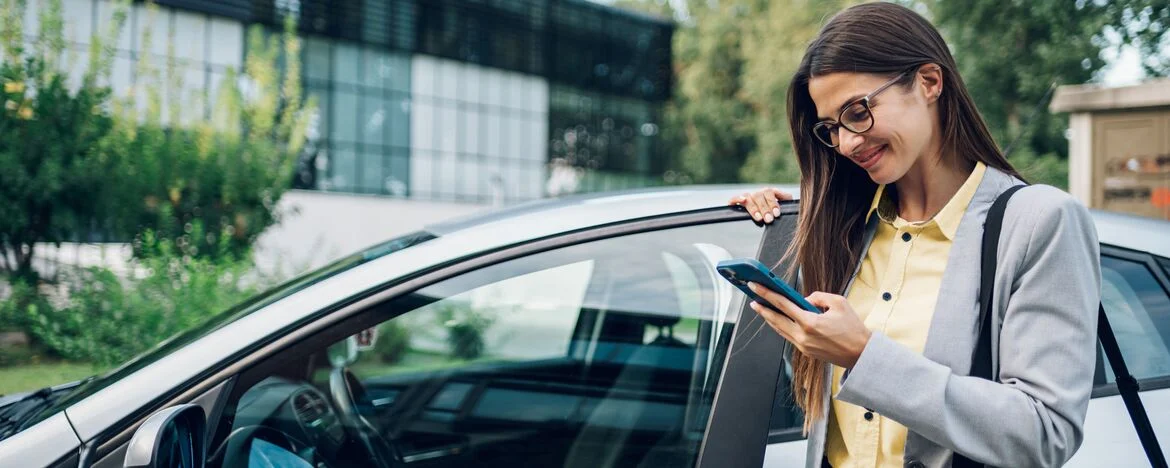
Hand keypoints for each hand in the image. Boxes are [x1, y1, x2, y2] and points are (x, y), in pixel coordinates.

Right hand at [728, 188, 792, 223]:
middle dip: (765, 209)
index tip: (776, 214)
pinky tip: (742, 201)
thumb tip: (792, 207)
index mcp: (770, 193)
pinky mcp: (738, 204)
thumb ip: (788, 205)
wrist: (769, 220)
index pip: (770, 193)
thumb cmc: (779, 215)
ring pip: (748, 197)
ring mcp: (748, 198)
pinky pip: (734, 199)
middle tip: (769, 220)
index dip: (773, 202)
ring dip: (754, 208)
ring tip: (759, 218)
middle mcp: (758, 194)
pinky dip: (737, 199)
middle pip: (759, 196)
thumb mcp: (786, 208)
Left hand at [747, 284, 871, 368]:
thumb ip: (818, 297)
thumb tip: (803, 300)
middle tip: (752, 298)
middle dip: (762, 308)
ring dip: (769, 318)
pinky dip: (781, 327)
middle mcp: (803, 336)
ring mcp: (803, 346)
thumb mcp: (839, 303)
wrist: (861, 354)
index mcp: (810, 322)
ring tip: (761, 308)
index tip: (755, 286)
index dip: (766, 293)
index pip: (782, 304)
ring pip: (780, 330)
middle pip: (775, 319)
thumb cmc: (853, 328)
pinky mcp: (806, 352)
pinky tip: (777, 320)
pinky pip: (788, 336)